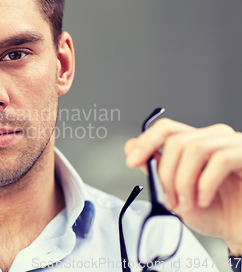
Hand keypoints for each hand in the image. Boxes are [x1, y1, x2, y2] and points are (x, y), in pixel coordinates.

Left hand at [124, 118, 241, 254]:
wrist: (240, 233)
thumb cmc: (216, 213)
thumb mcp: (176, 192)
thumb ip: (156, 168)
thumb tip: (132, 148)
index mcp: (197, 143)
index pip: (167, 128)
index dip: (146, 141)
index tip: (132, 161)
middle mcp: (215, 138)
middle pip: (176, 140)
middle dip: (165, 174)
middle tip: (169, 199)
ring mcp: (234, 144)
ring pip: (194, 149)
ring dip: (183, 182)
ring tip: (186, 204)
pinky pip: (221, 160)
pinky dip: (205, 184)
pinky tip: (204, 200)